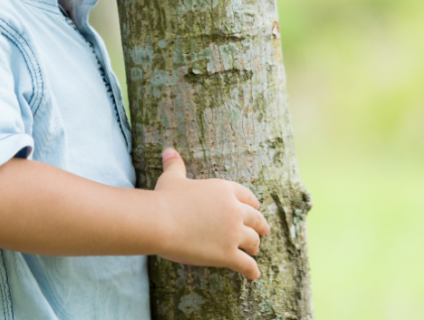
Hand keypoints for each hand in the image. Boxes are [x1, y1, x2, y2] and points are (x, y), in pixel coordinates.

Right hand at [153, 148, 269, 279]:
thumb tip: (168, 150)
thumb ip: (175, 165)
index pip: (247, 196)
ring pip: (253, 241)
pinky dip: (252, 270)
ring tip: (254, 250)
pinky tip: (254, 274)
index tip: (256, 208)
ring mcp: (233, 233)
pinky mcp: (228, 254)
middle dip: (260, 225)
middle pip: (255, 219)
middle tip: (263, 231)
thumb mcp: (172, 178)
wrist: (160, 221)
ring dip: (255, 246)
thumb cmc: (165, 198)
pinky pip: (247, 264)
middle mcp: (234, 210)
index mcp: (224, 190)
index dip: (252, 203)